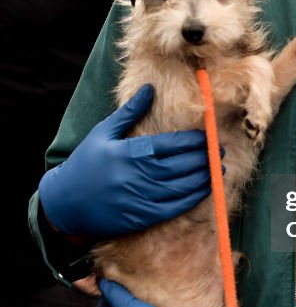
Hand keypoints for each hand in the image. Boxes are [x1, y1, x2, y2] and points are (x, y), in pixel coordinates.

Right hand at [39, 84, 211, 236]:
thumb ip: (130, 112)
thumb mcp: (103, 133)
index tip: (208, 137)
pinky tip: (203, 190)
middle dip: (203, 158)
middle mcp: (136, 176)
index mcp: (129, 153)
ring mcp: (139, 199)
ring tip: (217, 169)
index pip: (171, 145)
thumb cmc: (85, 163)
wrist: (65, 202)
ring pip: (180, 188)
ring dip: (203, 178)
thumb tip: (150, 88)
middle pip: (180, 166)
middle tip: (218, 151)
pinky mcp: (140, 217)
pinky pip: (172, 208)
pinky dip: (191, 199)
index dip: (194, 142)